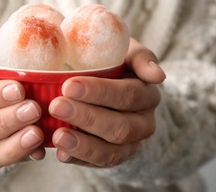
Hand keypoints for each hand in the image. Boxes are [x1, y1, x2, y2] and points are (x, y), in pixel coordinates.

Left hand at [49, 38, 164, 166]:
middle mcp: (143, 122)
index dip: (100, 92)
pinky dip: (79, 159)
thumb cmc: (112, 64)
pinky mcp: (113, 157)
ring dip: (83, 144)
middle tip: (57, 106)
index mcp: (146, 93)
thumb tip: (158, 75)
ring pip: (111, 151)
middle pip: (120, 126)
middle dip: (87, 117)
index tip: (69, 85)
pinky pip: (98, 164)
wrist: (106, 89)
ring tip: (58, 136)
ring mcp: (130, 144)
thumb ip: (139, 57)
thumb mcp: (126, 52)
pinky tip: (60, 152)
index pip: (128, 95)